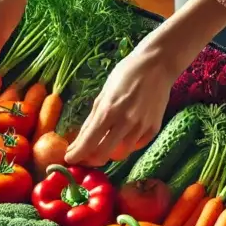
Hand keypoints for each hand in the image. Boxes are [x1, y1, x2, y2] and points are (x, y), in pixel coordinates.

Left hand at [64, 42, 179, 167]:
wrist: (157, 65)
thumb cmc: (125, 75)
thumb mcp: (103, 94)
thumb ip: (92, 119)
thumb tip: (79, 141)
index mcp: (108, 111)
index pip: (88, 142)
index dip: (76, 155)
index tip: (69, 158)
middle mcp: (125, 122)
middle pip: (103, 155)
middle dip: (90, 160)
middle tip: (85, 157)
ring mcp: (141, 127)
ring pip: (121, 154)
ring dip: (109, 154)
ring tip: (104, 145)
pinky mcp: (154, 128)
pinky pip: (136, 145)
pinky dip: (126, 145)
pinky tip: (123, 135)